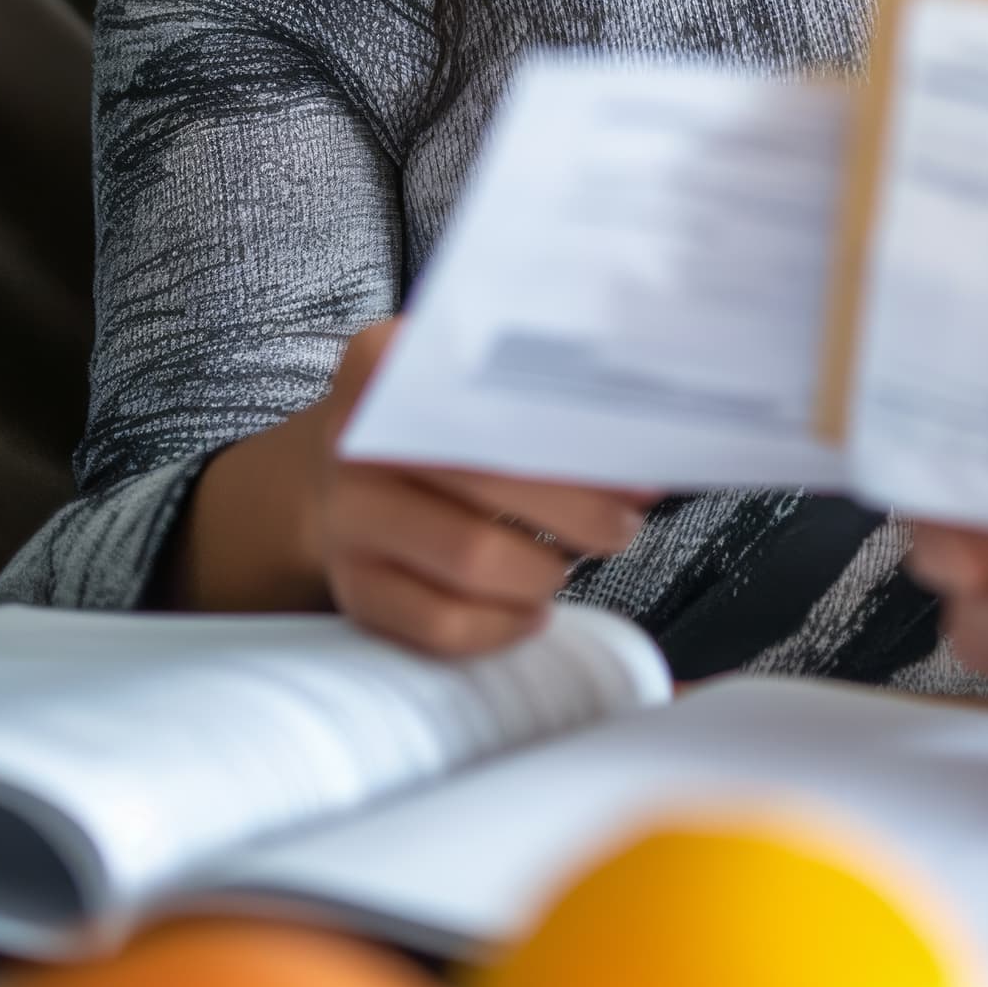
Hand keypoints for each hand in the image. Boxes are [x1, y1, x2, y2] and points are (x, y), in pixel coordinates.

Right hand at [178, 320, 653, 656]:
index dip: (570, 435)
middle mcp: (354, 437)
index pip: (489, 395)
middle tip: (621, 527)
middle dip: (577, 513)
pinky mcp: (353, 587)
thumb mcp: (474, 381)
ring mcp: (346, 517)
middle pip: (488, 481)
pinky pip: (438, 624)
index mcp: (385, 360)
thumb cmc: (440, 424)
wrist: (346, 468)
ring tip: (569, 563)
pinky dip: (501, 626)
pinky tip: (531, 610)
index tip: (631, 461)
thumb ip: (547, 401)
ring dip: (542, 572)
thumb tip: (641, 465)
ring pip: (470, 559)